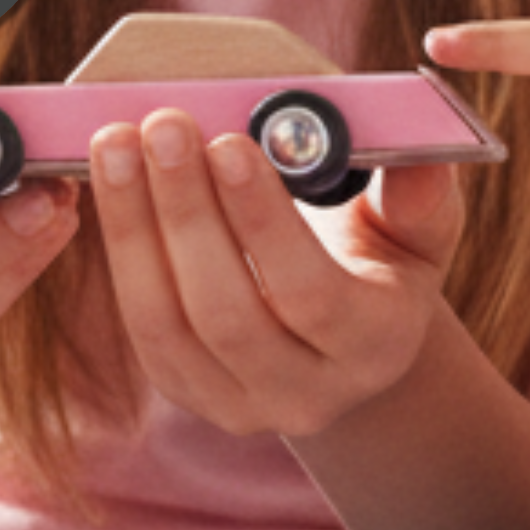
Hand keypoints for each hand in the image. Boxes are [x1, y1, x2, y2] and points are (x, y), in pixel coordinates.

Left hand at [88, 107, 464, 440]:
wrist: (342, 333)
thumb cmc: (379, 258)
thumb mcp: (416, 229)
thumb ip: (419, 196)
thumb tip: (416, 156)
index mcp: (376, 347)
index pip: (312, 293)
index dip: (262, 221)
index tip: (226, 142)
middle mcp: (308, 395)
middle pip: (228, 314)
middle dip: (186, 212)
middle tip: (163, 125)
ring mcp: (240, 404)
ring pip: (167, 323)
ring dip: (134, 226)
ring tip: (117, 141)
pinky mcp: (185, 391)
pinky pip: (139, 324)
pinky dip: (120, 248)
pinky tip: (110, 180)